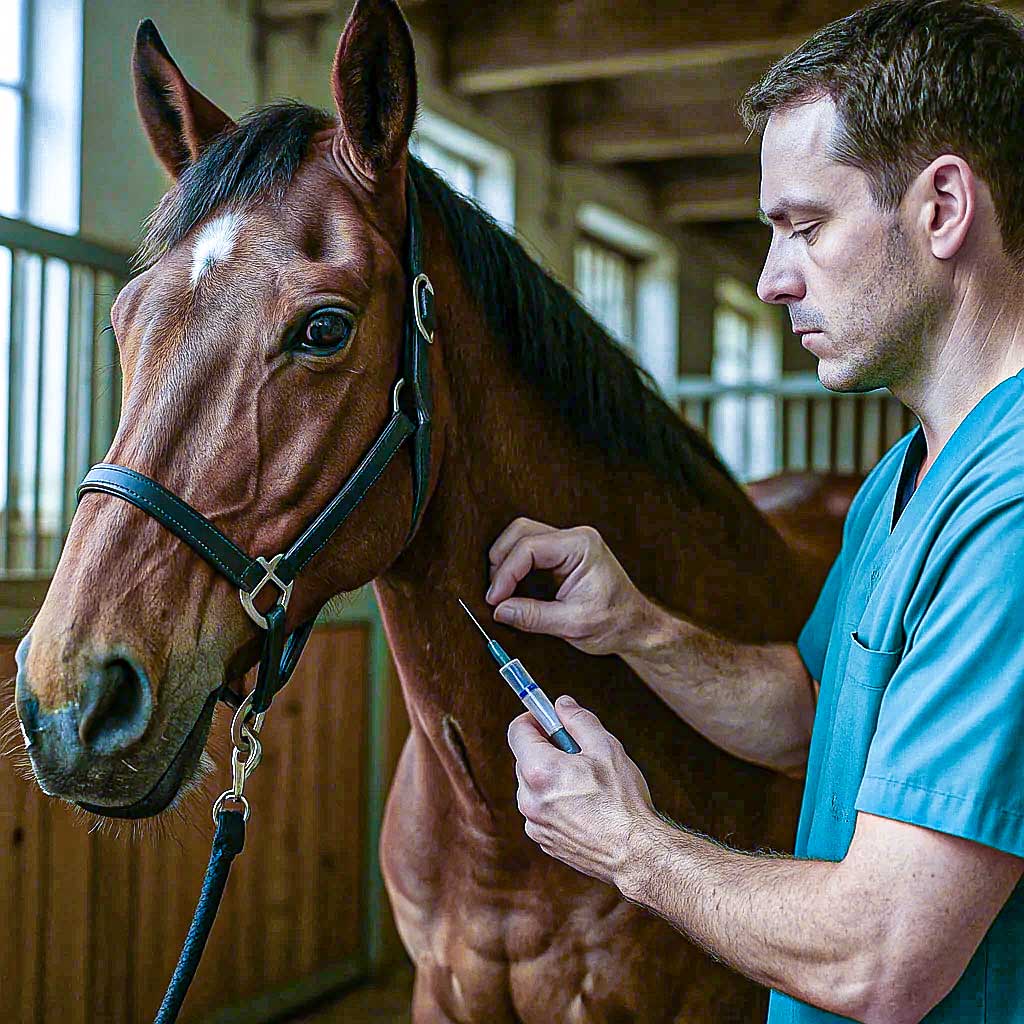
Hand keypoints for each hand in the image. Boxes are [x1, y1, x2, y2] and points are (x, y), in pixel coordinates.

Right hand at [486, 518, 646, 656]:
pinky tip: (512, 590)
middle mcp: (574, 538)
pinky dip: (514, 568)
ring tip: (501, 593)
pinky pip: (529, 551)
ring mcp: (567, 544)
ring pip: (521, 538)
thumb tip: (499, 610)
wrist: (635, 626)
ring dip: (506, 563)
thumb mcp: (573, 624)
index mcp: (581, 546)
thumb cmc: (615, 622)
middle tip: (495, 594)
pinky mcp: (561, 555)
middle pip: (521, 532)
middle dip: (501, 561)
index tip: (495, 599)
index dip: (506, 573)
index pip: (529, 547)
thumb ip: (534, 616)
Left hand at [508, 695, 657, 887]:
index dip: (533, 718)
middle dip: (546, 749)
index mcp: (540, 770)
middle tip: (578, 752)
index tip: (548, 717)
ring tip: (587, 784)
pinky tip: (585, 807)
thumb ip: (578, 720)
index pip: (517, 731)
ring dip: (552, 777)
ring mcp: (534, 823)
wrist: (635, 854)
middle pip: (525, 758)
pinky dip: (555, 802)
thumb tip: (561, 704)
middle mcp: (529, 798)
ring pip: (533, 786)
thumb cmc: (623, 801)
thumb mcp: (605, 747)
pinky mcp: (543, 841)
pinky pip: (541, 809)